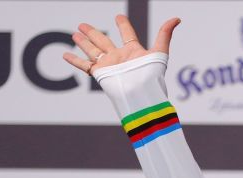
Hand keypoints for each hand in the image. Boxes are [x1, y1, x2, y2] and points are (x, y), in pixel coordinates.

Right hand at [62, 14, 179, 75]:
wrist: (141, 95)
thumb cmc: (152, 76)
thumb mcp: (160, 52)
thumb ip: (165, 34)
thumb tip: (177, 18)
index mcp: (133, 51)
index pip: (127, 34)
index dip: (123, 25)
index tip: (118, 17)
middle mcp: (119, 57)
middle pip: (103, 41)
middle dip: (93, 33)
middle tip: (82, 24)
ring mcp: (109, 65)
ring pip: (92, 50)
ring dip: (83, 42)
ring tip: (75, 33)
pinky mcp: (100, 73)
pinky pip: (84, 65)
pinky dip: (74, 60)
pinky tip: (65, 55)